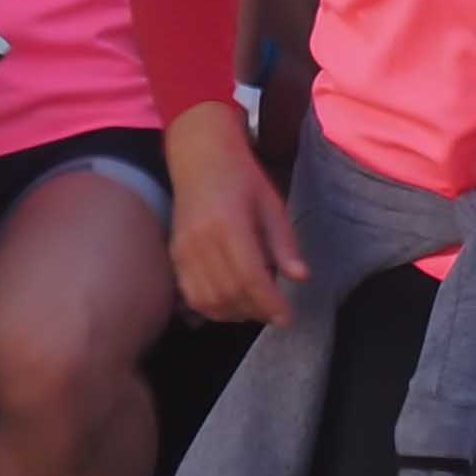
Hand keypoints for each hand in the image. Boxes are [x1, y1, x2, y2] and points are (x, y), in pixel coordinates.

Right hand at [167, 99, 309, 321]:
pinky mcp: (175, 255)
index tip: (287, 318)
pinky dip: (213, 308)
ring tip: (256, 308)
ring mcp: (183, 250)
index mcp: (229, 224)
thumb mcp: (272, 204)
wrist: (200, 158)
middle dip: (256, 310)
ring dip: (235, 313)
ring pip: (208, 300)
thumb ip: (284, 243)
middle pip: (229, 292)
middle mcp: (201, 240)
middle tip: (275, 313)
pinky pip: (191, 294)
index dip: (269, 303)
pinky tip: (232, 304)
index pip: (250, 276)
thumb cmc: (242, 178)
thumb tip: (300, 277)